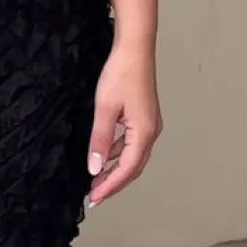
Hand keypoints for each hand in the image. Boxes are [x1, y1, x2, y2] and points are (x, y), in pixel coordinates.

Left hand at [87, 40, 161, 205]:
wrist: (135, 48)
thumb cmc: (122, 73)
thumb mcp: (105, 109)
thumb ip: (100, 140)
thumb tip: (95, 167)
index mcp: (144, 133)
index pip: (127, 169)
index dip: (110, 186)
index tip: (95, 198)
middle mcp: (151, 131)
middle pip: (133, 167)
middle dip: (114, 183)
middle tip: (95, 195)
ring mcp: (150, 124)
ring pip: (133, 156)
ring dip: (116, 169)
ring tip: (97, 179)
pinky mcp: (144, 116)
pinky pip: (132, 143)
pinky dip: (119, 153)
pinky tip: (105, 154)